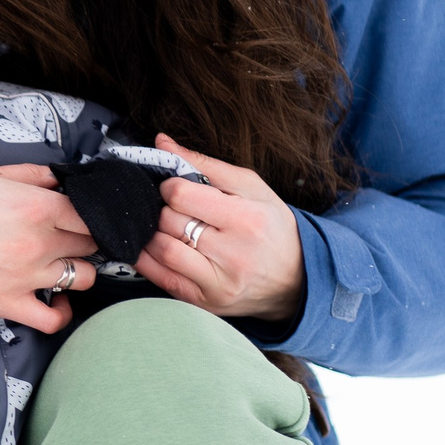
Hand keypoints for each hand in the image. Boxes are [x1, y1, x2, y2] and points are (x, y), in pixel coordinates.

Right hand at [0, 165, 97, 332]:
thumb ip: (29, 175)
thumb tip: (58, 177)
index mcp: (34, 206)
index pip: (87, 212)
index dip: (86, 212)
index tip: (75, 214)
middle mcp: (36, 242)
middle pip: (88, 243)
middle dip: (81, 238)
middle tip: (64, 236)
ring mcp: (24, 277)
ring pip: (82, 278)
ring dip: (76, 270)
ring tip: (58, 264)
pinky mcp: (6, 304)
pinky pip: (53, 319)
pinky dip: (61, 312)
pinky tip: (54, 300)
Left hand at [135, 133, 306, 322]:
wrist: (297, 280)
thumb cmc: (272, 227)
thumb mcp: (251, 187)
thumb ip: (205, 164)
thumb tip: (161, 142)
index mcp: (247, 219)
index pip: (182, 195)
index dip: (170, 186)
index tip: (175, 188)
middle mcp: (234, 254)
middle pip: (169, 221)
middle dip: (164, 210)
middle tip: (174, 209)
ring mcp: (219, 283)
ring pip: (162, 250)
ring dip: (154, 233)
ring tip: (167, 228)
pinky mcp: (207, 302)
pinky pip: (162, 279)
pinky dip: (147, 260)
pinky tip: (154, 248)